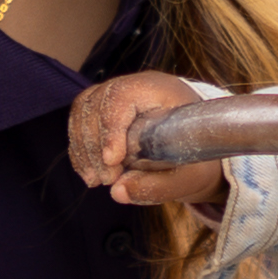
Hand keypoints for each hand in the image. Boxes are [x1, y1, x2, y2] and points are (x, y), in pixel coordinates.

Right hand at [69, 72, 227, 207]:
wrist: (198, 143)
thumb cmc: (196, 156)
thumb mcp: (189, 176)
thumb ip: (157, 186)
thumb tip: (117, 192)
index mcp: (159, 89)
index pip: (122, 98)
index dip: (111, 129)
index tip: (112, 161)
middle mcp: (133, 86)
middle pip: (96, 104)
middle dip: (95, 146)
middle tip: (107, 179)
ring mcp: (114, 95)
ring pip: (83, 112)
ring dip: (84, 149)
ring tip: (96, 180)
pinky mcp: (102, 109)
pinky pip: (79, 123)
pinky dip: (80, 150)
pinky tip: (89, 173)